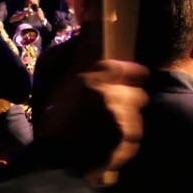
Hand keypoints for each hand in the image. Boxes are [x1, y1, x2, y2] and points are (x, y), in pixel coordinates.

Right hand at [37, 60, 147, 180]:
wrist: (54, 158)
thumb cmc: (55, 120)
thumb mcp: (63, 85)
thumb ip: (83, 59)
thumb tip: (92, 33)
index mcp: (100, 81)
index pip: (132, 70)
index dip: (133, 73)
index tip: (134, 76)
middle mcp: (116, 100)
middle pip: (138, 95)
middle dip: (129, 99)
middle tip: (114, 106)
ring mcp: (122, 124)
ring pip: (137, 118)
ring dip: (127, 120)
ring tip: (109, 128)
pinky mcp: (125, 146)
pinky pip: (133, 139)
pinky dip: (125, 140)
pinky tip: (109, 143)